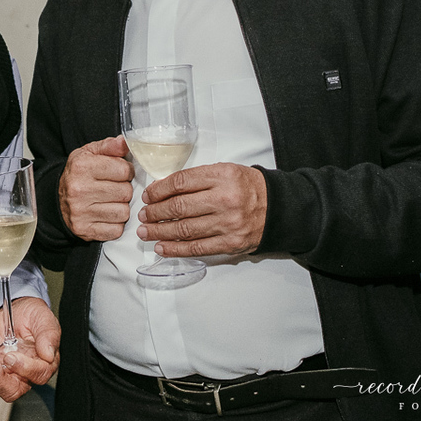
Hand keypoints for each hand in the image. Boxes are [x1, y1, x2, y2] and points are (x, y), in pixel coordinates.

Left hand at [0, 297, 59, 401]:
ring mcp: (4, 373)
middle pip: (10, 392)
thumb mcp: (44, 319)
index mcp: (42, 364)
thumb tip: (49, 353)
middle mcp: (23, 374)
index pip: (38, 376)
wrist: (17, 309)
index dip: (24, 369)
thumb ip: (49, 335)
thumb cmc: (34, 317)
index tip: (11, 356)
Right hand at [58, 135, 133, 240]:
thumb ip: (109, 146)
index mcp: (82, 167)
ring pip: (123, 212)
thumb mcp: (89, 153)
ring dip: (121, 207)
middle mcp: (79, 190)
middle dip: (124, 190)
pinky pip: (116, 230)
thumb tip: (126, 142)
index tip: (120, 173)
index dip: (126, 171)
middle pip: (126, 192)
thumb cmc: (77, 175)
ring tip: (110, 201)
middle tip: (114, 188)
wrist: (55, 199)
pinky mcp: (85, 230)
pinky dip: (115, 224)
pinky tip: (106, 215)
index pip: (124, 170)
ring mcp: (81, 212)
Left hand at [137, 162, 266, 256]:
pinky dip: (176, 249)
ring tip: (146, 231)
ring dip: (160, 231)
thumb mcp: (224, 171)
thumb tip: (162, 189)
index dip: (159, 190)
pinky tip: (162, 247)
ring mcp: (227, 223)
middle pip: (179, 207)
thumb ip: (196, 179)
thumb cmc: (246, 187)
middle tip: (143, 215)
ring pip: (184, 229)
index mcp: (222, 176)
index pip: (181, 182)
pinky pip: (197, 248)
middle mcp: (225, 199)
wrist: (277, 208)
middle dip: (155, 212)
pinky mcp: (229, 243)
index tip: (148, 195)